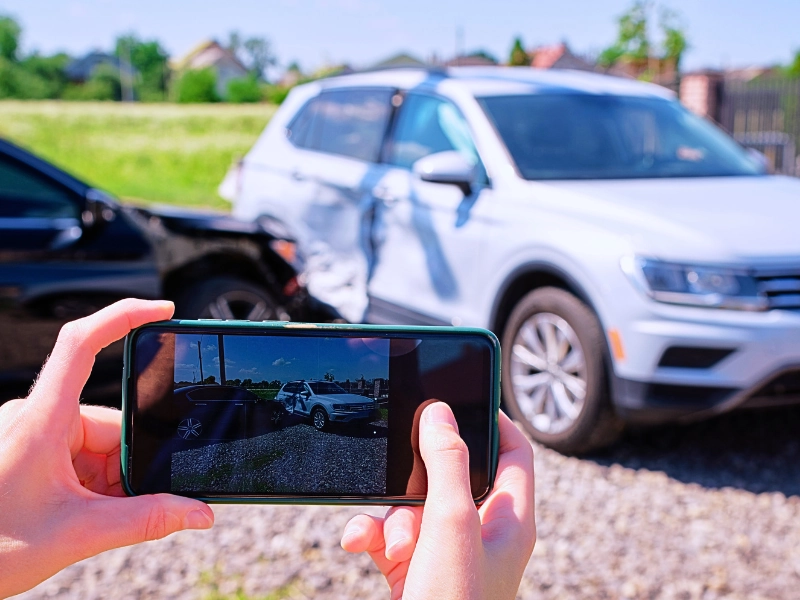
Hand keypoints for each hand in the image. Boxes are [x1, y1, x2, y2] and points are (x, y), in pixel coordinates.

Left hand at [0, 299, 213, 597]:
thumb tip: (200, 512)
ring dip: (111, 479)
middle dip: (128, 463)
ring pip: (101, 442)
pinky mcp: (34, 452)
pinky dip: (96, 483)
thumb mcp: (78, 534)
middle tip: (119, 504)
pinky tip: (87, 513)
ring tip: (93, 518)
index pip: (81, 344)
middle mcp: (36, 417)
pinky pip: (83, 455)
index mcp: (41, 420)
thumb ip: (146, 519)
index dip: (123, 316)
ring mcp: (34, 434)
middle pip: (111, 421)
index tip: (163, 310)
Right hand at [341, 403, 535, 599]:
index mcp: (510, 518)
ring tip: (391, 542)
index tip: (463, 395)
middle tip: (403, 475)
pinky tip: (360, 544)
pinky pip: (390, 533)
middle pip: (450, 474)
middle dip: (416, 477)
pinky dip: (372, 535)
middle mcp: (482, 532)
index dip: (494, 420)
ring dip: (390, 516)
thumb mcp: (450, 524)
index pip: (514, 451)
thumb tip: (440, 412)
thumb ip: (447, 464)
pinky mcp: (416, 568)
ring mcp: (447, 551)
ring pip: (413, 504)